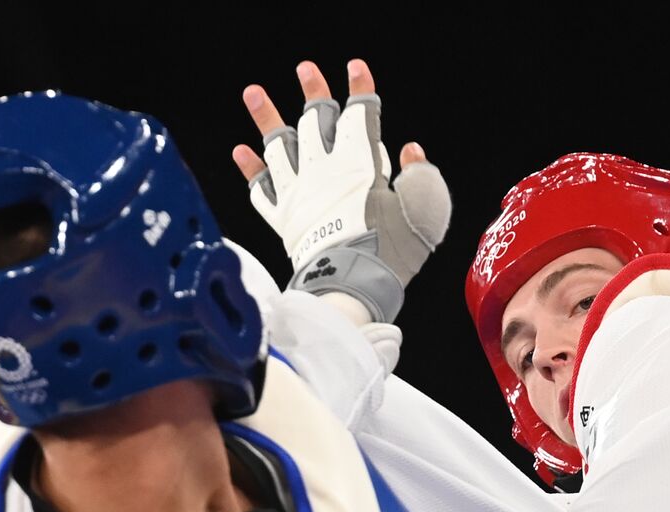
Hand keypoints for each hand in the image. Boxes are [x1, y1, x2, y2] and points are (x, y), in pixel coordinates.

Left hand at [232, 59, 450, 322]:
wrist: (351, 285)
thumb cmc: (393, 251)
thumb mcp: (427, 210)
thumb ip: (423, 177)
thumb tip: (411, 152)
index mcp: (360, 164)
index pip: (360, 116)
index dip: (360, 90)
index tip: (356, 68)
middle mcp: (324, 170)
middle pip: (314, 120)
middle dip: (313, 92)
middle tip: (306, 69)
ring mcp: (299, 192)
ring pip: (278, 146)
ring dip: (266, 117)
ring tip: (254, 93)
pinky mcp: (282, 218)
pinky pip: (260, 189)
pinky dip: (251, 170)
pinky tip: (242, 152)